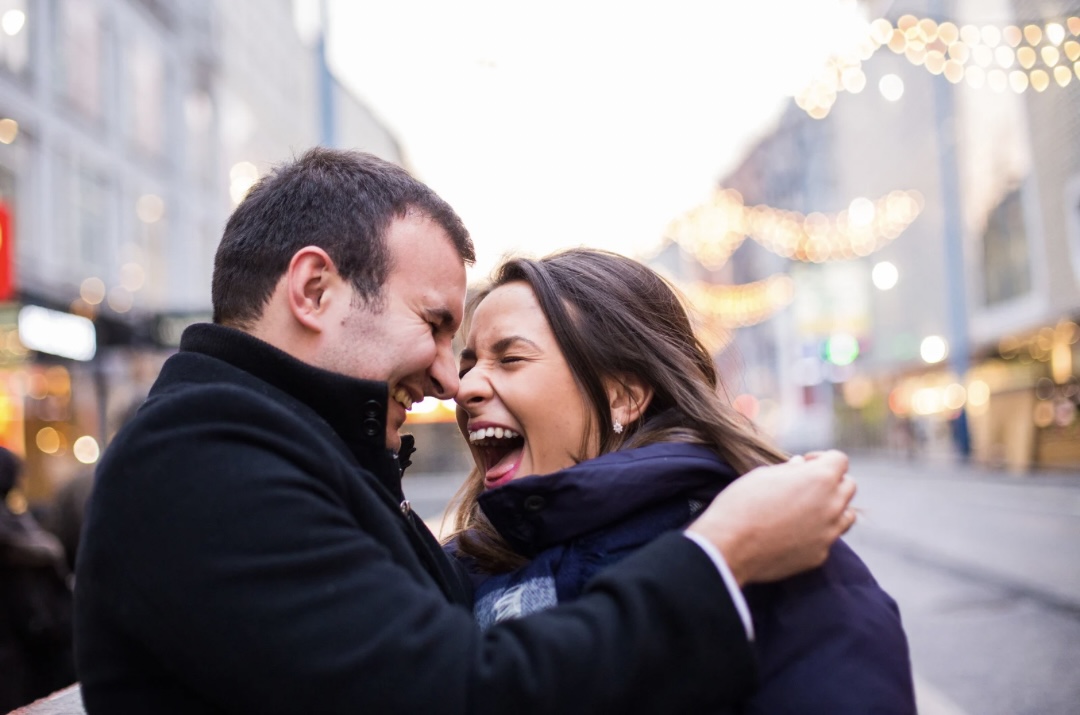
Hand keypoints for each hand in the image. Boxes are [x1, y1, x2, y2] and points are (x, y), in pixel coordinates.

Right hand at [686, 450, 855, 585]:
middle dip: (831, 481)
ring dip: (833, 508)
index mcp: (819, 478)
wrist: (728, 547)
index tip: (804, 463)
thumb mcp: (763, 475)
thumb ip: (790, 470)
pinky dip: (818, 533)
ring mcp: (828, 533)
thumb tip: (800, 466)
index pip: (840, 460)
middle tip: (806, 486)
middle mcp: (831, 505)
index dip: (822, 458)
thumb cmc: (741, 504)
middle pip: (849, 486)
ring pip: (847, 515)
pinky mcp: (820, 555)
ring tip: (807, 509)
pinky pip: (828, 539)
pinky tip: (794, 532)